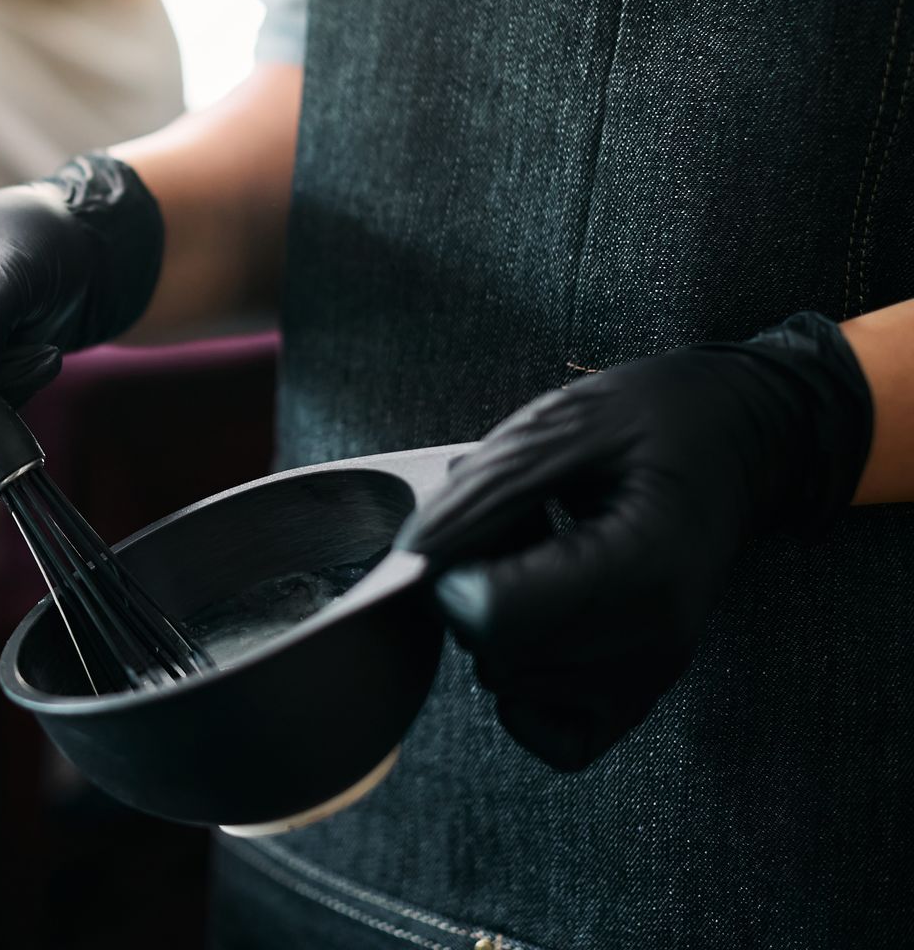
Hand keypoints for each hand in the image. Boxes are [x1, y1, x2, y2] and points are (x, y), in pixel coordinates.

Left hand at [396, 312, 873, 771]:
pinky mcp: (639, 694)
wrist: (740, 439)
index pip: (494, 617)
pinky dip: (523, 683)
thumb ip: (484, 493)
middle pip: (496, 652)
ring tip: (545, 554)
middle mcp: (655, 641)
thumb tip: (412, 557)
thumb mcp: (565, 424)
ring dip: (500, 622)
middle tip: (522, 522)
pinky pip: (548, 732)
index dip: (455, 565)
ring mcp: (650, 675)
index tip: (483, 513)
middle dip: (476, 585)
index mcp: (644, 568)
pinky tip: (544, 613)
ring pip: (511, 684)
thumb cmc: (656, 420)